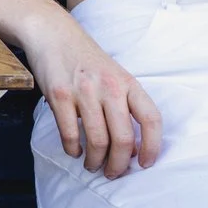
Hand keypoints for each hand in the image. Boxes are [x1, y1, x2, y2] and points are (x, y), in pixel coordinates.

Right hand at [26, 29, 161, 178]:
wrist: (55, 35)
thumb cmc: (88, 61)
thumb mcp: (115, 77)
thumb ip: (126, 106)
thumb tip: (133, 147)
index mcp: (128, 83)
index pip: (151, 119)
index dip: (152, 146)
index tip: (145, 163)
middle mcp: (110, 87)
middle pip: (123, 138)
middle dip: (118, 164)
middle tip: (112, 173)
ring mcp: (84, 91)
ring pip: (98, 140)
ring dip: (96, 161)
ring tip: (92, 165)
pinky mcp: (60, 96)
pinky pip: (71, 134)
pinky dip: (73, 149)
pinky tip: (75, 150)